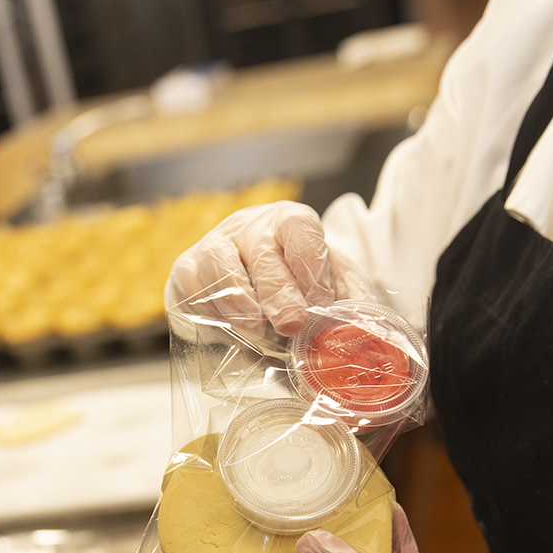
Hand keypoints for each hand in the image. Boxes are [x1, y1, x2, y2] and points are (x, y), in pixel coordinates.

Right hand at [166, 201, 378, 336]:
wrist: (257, 287)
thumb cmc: (298, 285)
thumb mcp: (334, 285)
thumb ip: (351, 301)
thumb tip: (366, 325)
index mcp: (290, 223)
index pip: (299, 227)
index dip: (309, 264)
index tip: (319, 300)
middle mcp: (250, 227)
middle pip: (260, 251)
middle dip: (277, 290)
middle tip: (291, 323)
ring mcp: (214, 244)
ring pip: (218, 262)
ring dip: (237, 298)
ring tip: (254, 329)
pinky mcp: (186, 268)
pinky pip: (189, 283)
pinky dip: (206, 307)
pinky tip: (227, 329)